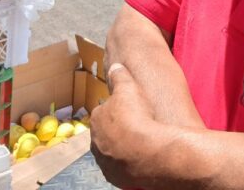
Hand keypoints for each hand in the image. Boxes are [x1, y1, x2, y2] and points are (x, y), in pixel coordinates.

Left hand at [90, 63, 169, 187]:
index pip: (104, 112)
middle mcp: (95, 142)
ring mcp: (104, 162)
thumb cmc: (137, 116)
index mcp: (97, 120)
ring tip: (139, 143)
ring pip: (111, 152)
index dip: (117, 110)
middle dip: (117, 130)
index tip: (130, 110)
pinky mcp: (114, 177)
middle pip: (106, 133)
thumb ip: (120, 76)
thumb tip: (115, 66)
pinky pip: (120, 168)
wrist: (148, 151)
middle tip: (135, 126)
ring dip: (121, 148)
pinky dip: (127, 164)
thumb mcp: (129, 88)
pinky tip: (140, 158)